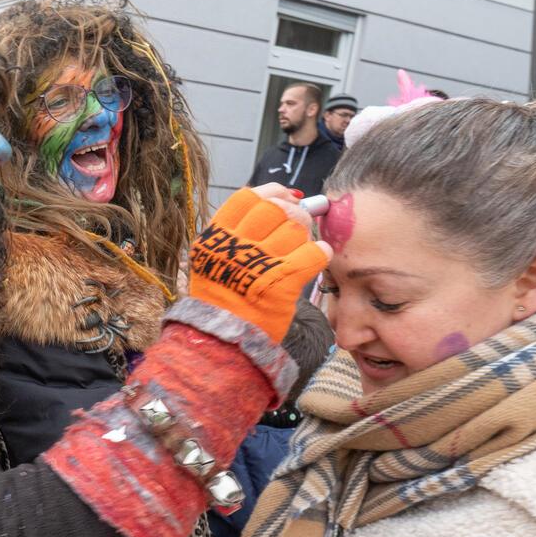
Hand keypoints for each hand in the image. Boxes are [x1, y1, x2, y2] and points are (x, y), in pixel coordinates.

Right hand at [189, 185, 330, 341]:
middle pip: (276, 208)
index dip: (273, 193)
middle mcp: (234, 246)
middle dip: (294, 213)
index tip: (286, 199)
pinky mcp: (282, 283)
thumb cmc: (223, 302)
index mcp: (215, 237)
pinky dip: (321, 253)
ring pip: (296, 227)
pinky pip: (314, 253)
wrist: (222, 343)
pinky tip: (317, 259)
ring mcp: (258, 263)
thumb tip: (279, 203)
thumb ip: (237, 234)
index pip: (248, 197)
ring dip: (306, 235)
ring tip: (302, 249)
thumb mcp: (214, 262)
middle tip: (299, 227)